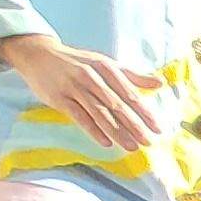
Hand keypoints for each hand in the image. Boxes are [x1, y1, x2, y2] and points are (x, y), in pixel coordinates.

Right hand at [0, 33, 166, 150]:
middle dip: (134, 125)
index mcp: (106, 68)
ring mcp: (74, 87)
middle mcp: (92, 77)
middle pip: (117, 105)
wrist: (39, 54)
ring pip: (100, 113)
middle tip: (148, 142)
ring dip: (117, 131)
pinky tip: (106, 143)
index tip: (158, 128)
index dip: (145, 112)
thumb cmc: (78, 62)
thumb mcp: (105, 64)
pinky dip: (93, 130)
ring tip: (132, 147)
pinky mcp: (59, 98)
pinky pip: (79, 116)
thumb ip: (132, 76)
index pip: (129, 94)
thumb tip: (160, 83)